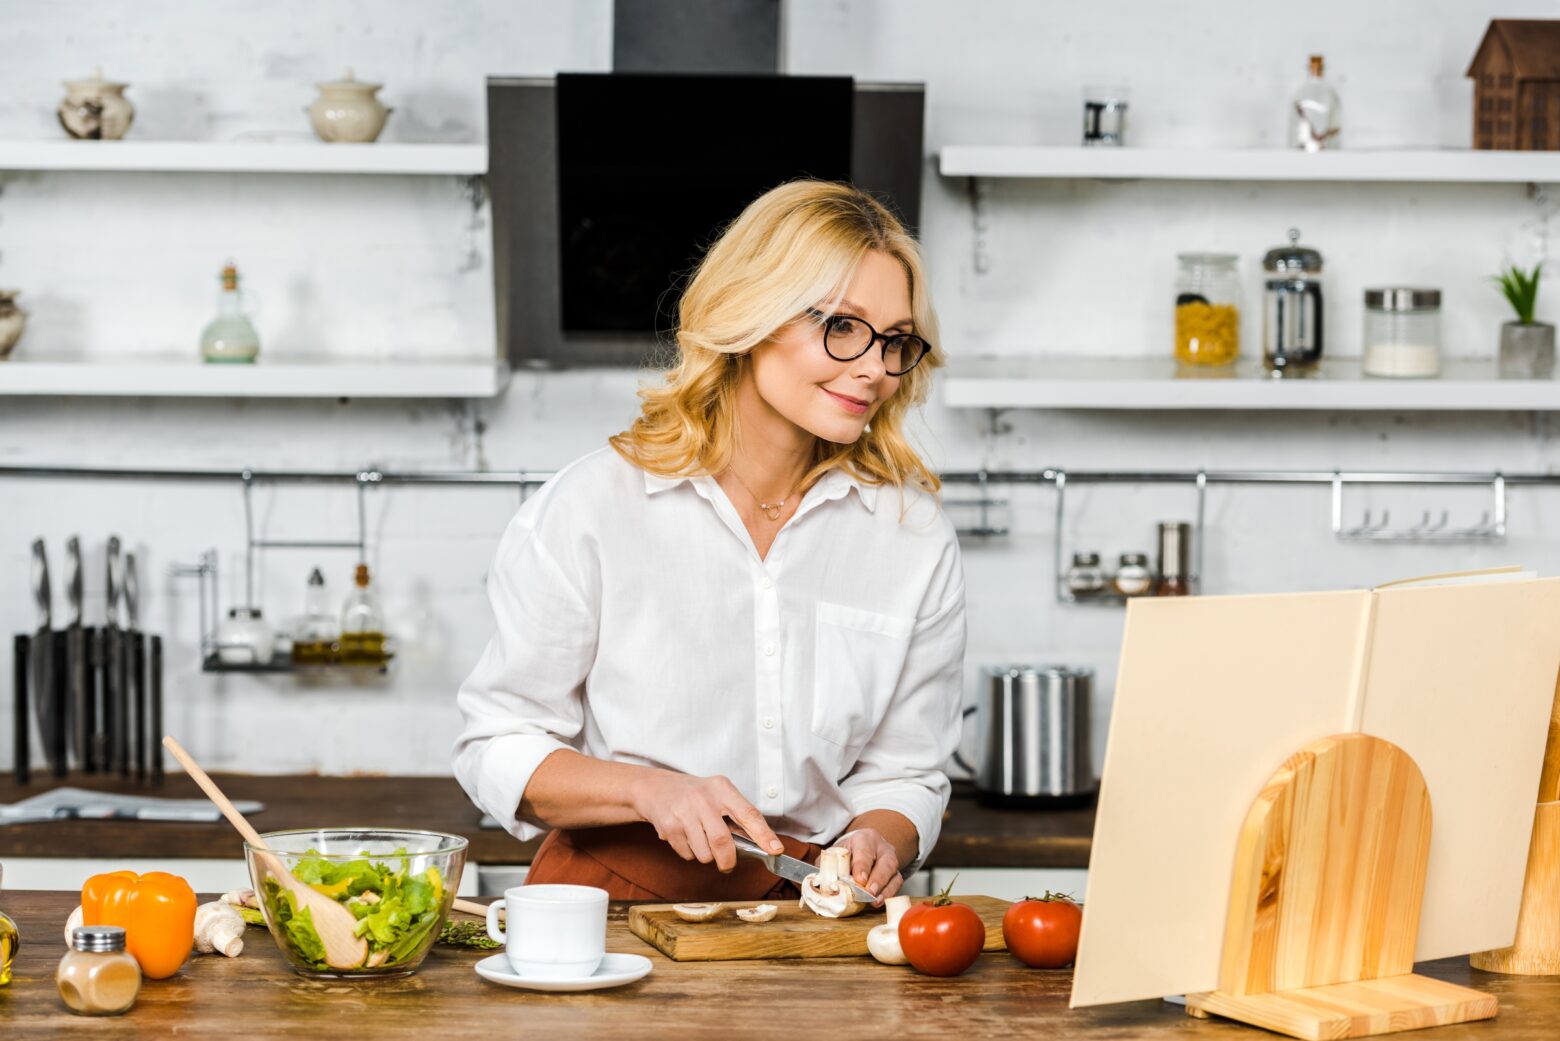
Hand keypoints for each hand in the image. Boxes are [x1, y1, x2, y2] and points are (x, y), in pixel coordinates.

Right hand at [630, 770, 784, 871]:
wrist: (655, 789)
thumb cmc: (694, 794)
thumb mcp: (717, 793)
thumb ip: (736, 814)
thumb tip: (761, 843)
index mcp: (722, 788)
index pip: (748, 813)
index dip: (764, 834)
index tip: (775, 849)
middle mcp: (703, 799)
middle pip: (723, 841)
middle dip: (728, 860)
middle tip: (728, 864)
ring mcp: (684, 813)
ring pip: (705, 854)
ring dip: (706, 856)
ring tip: (700, 839)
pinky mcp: (669, 827)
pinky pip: (688, 855)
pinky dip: (691, 853)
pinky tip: (686, 836)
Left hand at [834, 828, 903, 904]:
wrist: (862, 847)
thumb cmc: (848, 852)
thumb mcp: (836, 852)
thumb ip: (828, 864)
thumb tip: (820, 880)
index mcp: (864, 839)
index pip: (865, 851)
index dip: (862, 866)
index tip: (859, 879)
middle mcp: (882, 848)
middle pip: (886, 862)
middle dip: (878, 879)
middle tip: (869, 892)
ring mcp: (891, 861)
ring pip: (894, 874)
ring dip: (885, 890)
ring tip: (874, 901)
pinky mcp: (895, 874)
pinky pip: (897, 884)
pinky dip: (889, 894)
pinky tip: (879, 902)